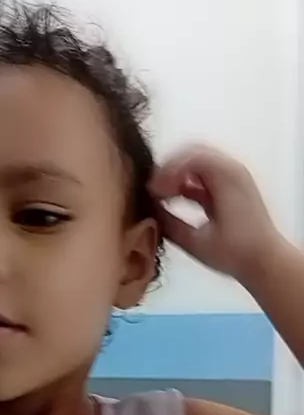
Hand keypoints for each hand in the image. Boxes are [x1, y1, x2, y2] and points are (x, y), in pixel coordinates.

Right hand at [149, 146, 281, 281]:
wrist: (267, 262)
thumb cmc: (235, 253)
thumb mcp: (196, 242)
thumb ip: (169, 224)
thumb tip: (149, 210)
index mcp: (226, 177)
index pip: (189, 158)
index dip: (166, 172)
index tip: (152, 193)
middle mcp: (232, 170)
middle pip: (193, 152)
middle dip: (169, 169)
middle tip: (153, 191)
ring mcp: (234, 176)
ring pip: (198, 161)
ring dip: (177, 174)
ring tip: (161, 195)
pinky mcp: (232, 187)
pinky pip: (205, 174)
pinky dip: (187, 182)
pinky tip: (174, 199)